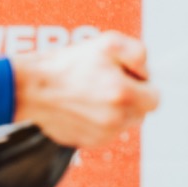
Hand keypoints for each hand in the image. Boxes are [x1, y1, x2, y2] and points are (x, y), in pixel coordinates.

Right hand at [12, 31, 158, 147]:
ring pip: (122, 123)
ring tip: (91, 92)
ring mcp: (101, 136)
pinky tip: (82, 105)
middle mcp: (115, 120)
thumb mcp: (108, 43)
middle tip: (107, 81)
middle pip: (140, 113)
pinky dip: (99, 120)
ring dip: (114, 110)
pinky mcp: (87, 143)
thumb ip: (139, 54)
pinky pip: (105, 132)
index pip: (155, 99)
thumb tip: (147, 73)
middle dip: (131, 97)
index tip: (128, 77)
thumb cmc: (69, 63)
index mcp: (123, 95)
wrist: (32, 87)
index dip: (144, 85)